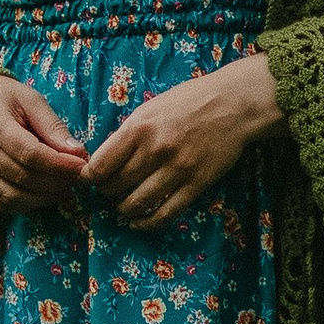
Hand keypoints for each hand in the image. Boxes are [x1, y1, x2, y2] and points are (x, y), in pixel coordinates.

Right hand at [0, 70, 89, 212]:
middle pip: (22, 178)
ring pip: (9, 197)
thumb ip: (52, 127)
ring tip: (61, 188)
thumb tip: (78, 153)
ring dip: (41, 199)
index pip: (30, 154)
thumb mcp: (28, 98)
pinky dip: (23, 204)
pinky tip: (39, 194)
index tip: (81, 167)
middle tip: (76, 178)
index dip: (59, 165)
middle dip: (55, 183)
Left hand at [85, 50, 282, 231]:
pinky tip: (139, 222)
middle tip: (108, 192)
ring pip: (137, 203)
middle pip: (116, 186)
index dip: (89, 178)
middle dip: (107, 193)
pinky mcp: (196, 184)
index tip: (89, 181)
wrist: (234, 103)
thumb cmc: (190, 101)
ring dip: (124, 209)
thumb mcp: (151, 108)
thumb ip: (129, 132)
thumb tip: (106, 158)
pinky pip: (165, 213)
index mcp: (139, 127)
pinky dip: (147, 223)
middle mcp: (155, 149)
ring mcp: (177, 169)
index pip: (100, 165)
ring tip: (123, 206)